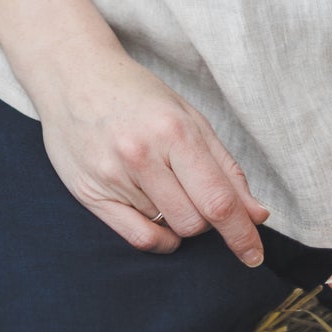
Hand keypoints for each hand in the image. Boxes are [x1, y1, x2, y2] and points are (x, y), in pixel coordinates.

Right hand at [33, 39, 269, 263]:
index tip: (254, 255)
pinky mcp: (91, 195)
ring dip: (179, 220)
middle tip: (194, 190)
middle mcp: (142, 154)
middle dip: (206, 218)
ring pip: (169, 230)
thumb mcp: (188, 117)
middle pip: (195, 221)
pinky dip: (159, 239)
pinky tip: (159, 219)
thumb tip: (257, 214)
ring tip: (165, 185)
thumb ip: (225, 168)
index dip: (242, 233)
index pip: (218, 200)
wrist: (74, 75)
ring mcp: (113, 176)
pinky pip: (138, 239)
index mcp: (174, 130)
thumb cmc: (137, 95)